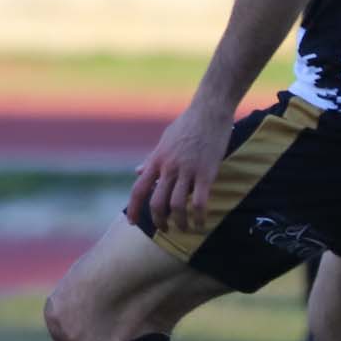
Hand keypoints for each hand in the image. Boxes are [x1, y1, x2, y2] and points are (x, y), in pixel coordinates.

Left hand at [127, 100, 231, 237]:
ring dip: (179, 222)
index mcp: (156, 161)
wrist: (208, 111)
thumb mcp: (164, 141)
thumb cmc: (187, 125)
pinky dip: (199, 217)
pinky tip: (201, 223)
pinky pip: (200, 201)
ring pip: (177, 205)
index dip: (133, 209)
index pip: (138, 189)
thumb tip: (137, 172)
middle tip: (165, 229)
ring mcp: (187, 170)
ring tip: (185, 229)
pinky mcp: (206, 172)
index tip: (132, 222)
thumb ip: (152, 160)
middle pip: (156, 202)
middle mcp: (168, 167)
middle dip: (159, 221)